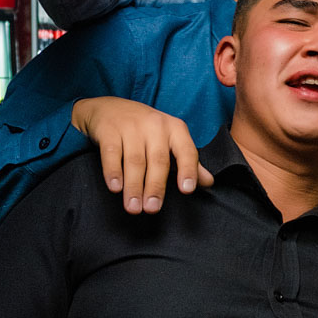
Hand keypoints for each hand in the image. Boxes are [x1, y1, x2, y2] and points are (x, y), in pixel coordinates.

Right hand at [71, 96, 212, 213]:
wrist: (110, 108)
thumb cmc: (146, 130)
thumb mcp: (170, 141)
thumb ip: (188, 162)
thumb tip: (208, 183)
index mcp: (175, 129)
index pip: (186, 151)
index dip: (188, 170)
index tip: (187, 190)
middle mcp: (155, 125)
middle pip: (158, 160)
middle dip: (155, 187)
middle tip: (152, 208)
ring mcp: (131, 126)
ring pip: (134, 161)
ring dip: (134, 186)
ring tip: (134, 208)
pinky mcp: (109, 130)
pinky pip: (111, 153)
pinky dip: (113, 172)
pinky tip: (115, 188)